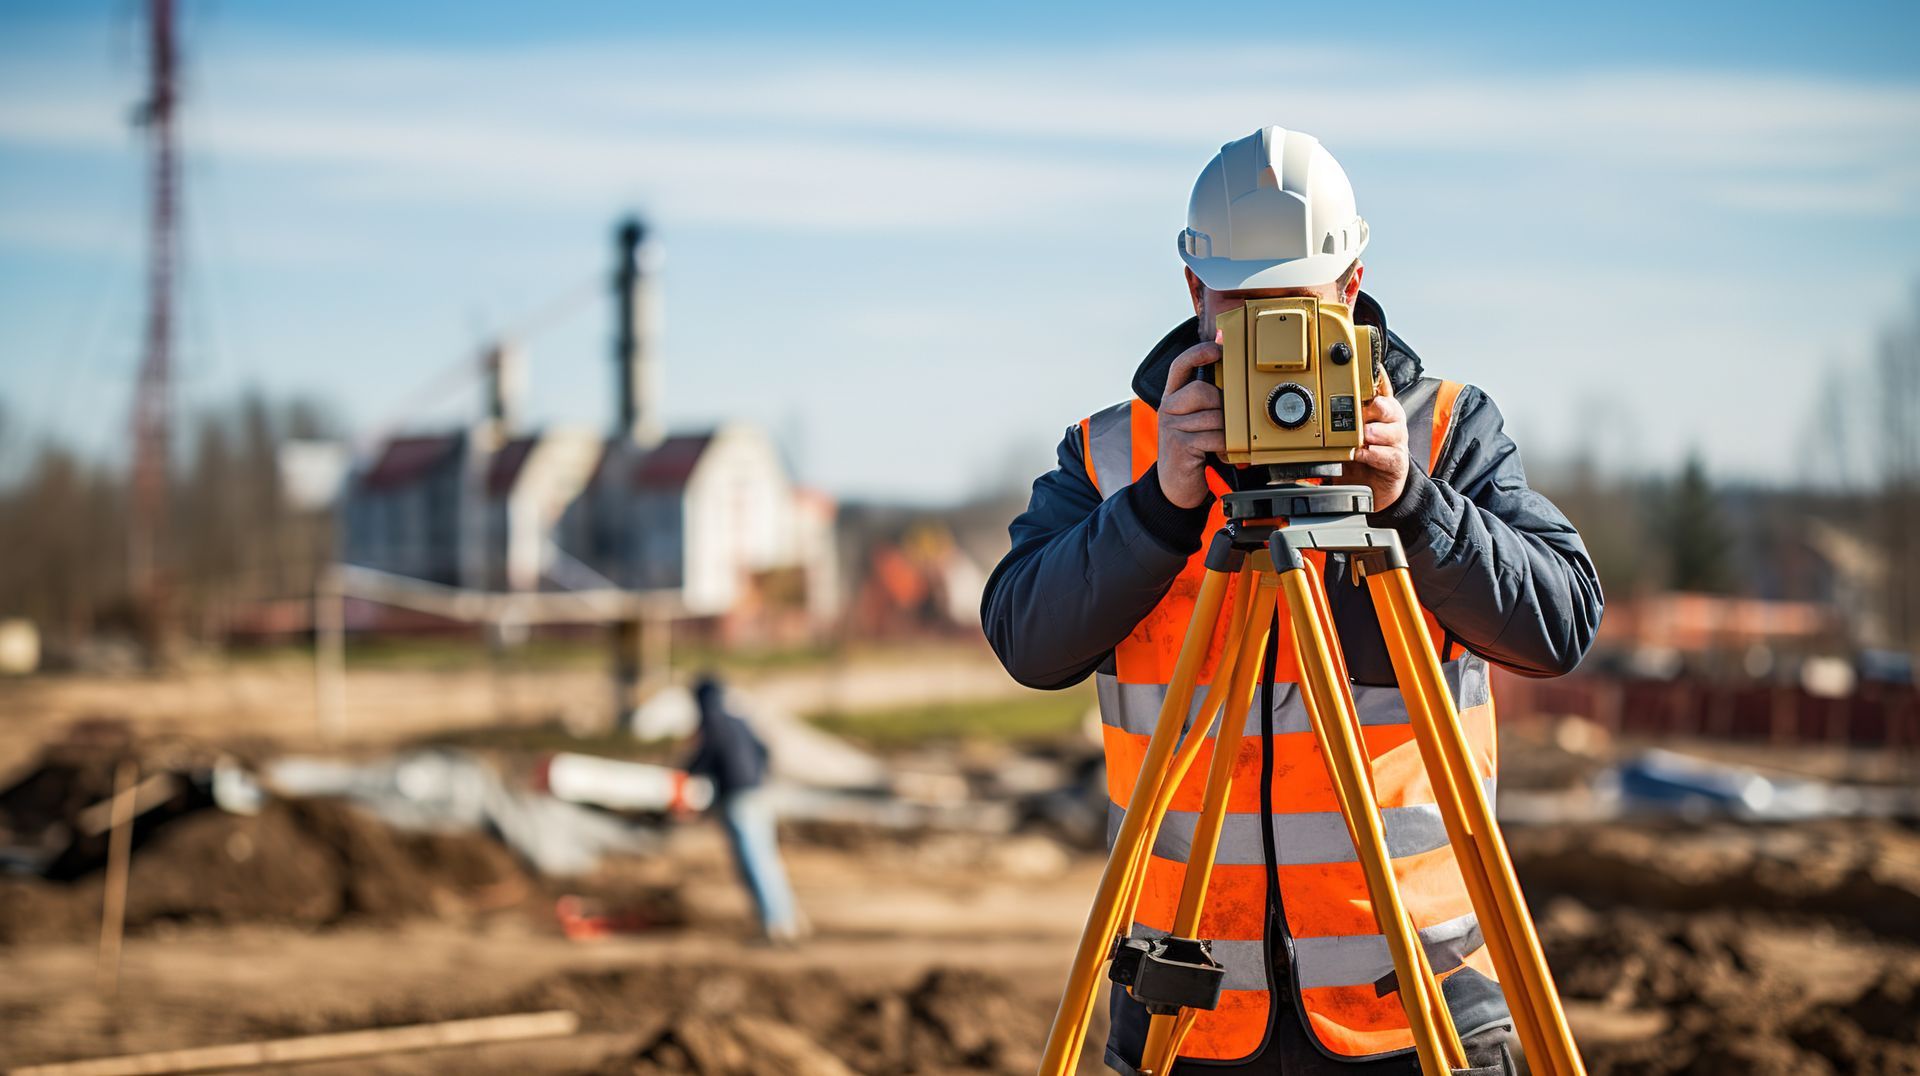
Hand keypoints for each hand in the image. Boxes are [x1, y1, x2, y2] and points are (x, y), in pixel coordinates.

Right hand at [1158, 338, 1224, 508]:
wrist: (1174, 487)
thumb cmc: (1191, 452)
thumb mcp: (1194, 422)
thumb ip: (1206, 402)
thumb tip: (1230, 383)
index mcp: (1172, 398)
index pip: (1180, 366)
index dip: (1199, 352)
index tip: (1219, 347)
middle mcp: (1168, 408)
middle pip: (1201, 390)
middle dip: (1221, 404)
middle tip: (1226, 421)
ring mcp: (1171, 427)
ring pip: (1213, 415)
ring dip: (1226, 431)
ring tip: (1224, 442)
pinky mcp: (1180, 445)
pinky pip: (1214, 436)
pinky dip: (1225, 446)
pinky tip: (1222, 453)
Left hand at [1342, 373, 1409, 510]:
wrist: (1372, 487)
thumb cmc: (1359, 456)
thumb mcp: (1346, 433)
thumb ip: (1339, 417)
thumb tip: (1321, 399)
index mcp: (1379, 411)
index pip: (1382, 388)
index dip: (1377, 379)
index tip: (1369, 372)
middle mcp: (1390, 424)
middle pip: (1390, 407)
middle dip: (1377, 407)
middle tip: (1362, 412)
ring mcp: (1395, 443)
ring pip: (1393, 430)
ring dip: (1376, 432)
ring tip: (1364, 435)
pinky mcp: (1397, 462)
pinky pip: (1390, 455)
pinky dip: (1375, 454)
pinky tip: (1363, 454)